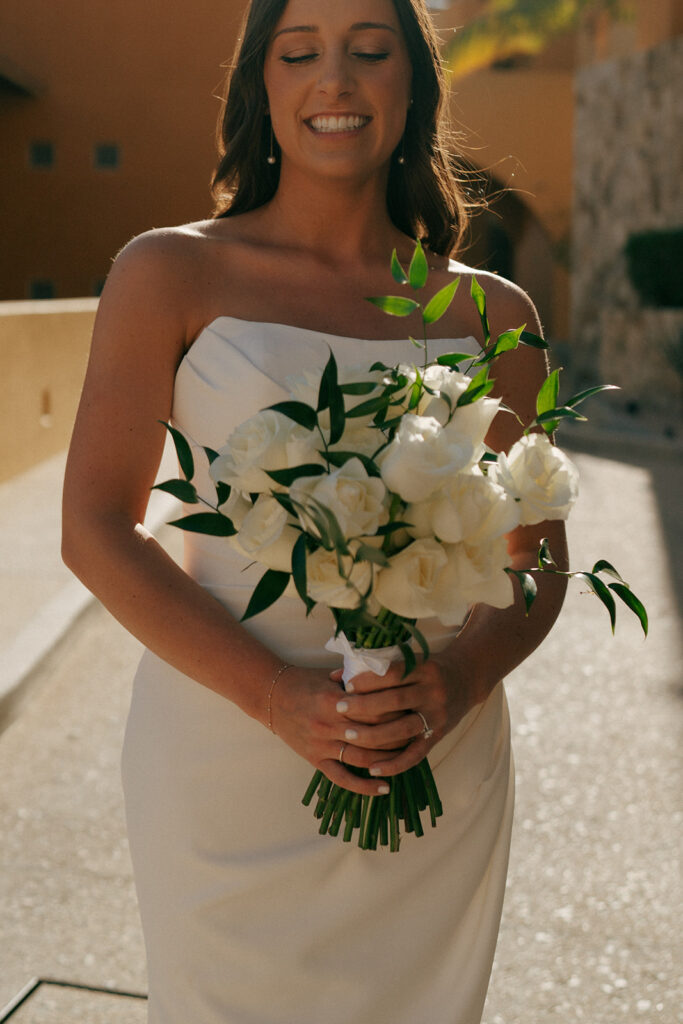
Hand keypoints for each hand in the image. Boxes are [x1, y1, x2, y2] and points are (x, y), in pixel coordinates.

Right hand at [268, 665, 403, 796]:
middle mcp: (329, 725)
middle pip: (372, 734)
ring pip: (362, 757)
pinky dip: (364, 786)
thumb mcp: (330, 675)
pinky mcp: (315, 760)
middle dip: (397, 735)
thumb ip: (357, 679)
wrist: (271, 696)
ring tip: (407, 760)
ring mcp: (321, 745)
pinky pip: (342, 778)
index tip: (413, 710)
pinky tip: (383, 788)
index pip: (374, 709)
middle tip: (417, 734)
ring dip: (387, 761)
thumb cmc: (303, 682)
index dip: (395, 711)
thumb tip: (387, 676)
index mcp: (335, 700)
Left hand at [328, 651, 490, 778]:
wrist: (468, 678)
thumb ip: (378, 667)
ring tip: (348, 736)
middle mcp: (432, 692)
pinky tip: (373, 768)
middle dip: (364, 706)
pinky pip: (415, 754)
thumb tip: (335, 676)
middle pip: (394, 701)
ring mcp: (437, 716)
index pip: (392, 674)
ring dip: (373, 735)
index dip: (368, 680)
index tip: (346, 686)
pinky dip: (394, 764)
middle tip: (339, 708)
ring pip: (402, 729)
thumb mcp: (411, 659)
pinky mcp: (438, 736)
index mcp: (424, 669)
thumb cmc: (429, 668)